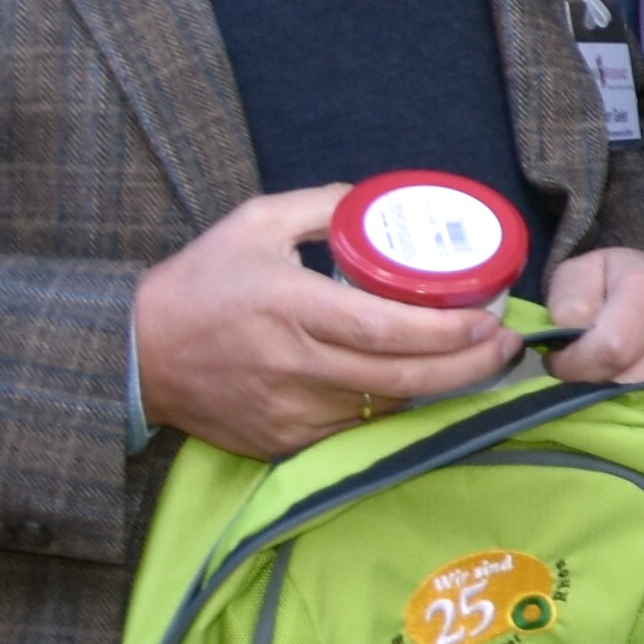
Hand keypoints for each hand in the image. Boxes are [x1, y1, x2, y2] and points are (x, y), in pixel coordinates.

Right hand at [134, 187, 521, 460]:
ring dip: (440, 387)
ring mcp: (291, 411)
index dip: (447, 332)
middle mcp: (294, 365)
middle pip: (403, 377)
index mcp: (289, 307)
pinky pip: (358, 428)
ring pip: (388, 406)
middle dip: (468, 365)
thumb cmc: (200, 283)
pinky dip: (395, 407)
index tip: (487, 318)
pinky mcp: (286, 442)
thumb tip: (380, 201)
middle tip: (505, 345)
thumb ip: (323, 206)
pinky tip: (422, 384)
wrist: (138, 355)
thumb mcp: (255, 223)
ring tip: (478, 360)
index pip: (387, 330)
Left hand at [543, 245, 643, 420]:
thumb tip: (568, 337)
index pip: (610, 349)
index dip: (574, 365)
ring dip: (622, 411)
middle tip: (583, 380)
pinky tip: (638, 410)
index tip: (560, 364)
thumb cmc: (617, 286)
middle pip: (631, 386)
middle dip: (595, 391)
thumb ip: (568, 302)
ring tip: (608, 391)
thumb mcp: (581, 275)